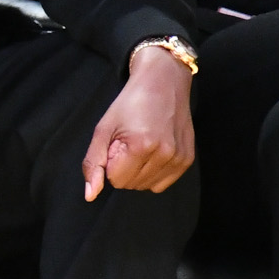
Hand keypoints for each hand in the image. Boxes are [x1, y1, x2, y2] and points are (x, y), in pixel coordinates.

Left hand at [84, 46, 196, 199]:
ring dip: (139, 170)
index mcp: (141, 146)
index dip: (111, 162)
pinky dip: (154, 172)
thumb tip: (90, 196)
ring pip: (147, 186)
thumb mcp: (103, 128)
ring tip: (142, 144)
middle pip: (132, 184)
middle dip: (124, 167)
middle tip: (129, 141)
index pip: (116, 180)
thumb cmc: (129, 103)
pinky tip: (154, 151)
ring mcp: (179, 158)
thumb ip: (93, 163)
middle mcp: (164, 154)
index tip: (117, 142)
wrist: (163, 81)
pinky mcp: (188, 159)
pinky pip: (163, 183)